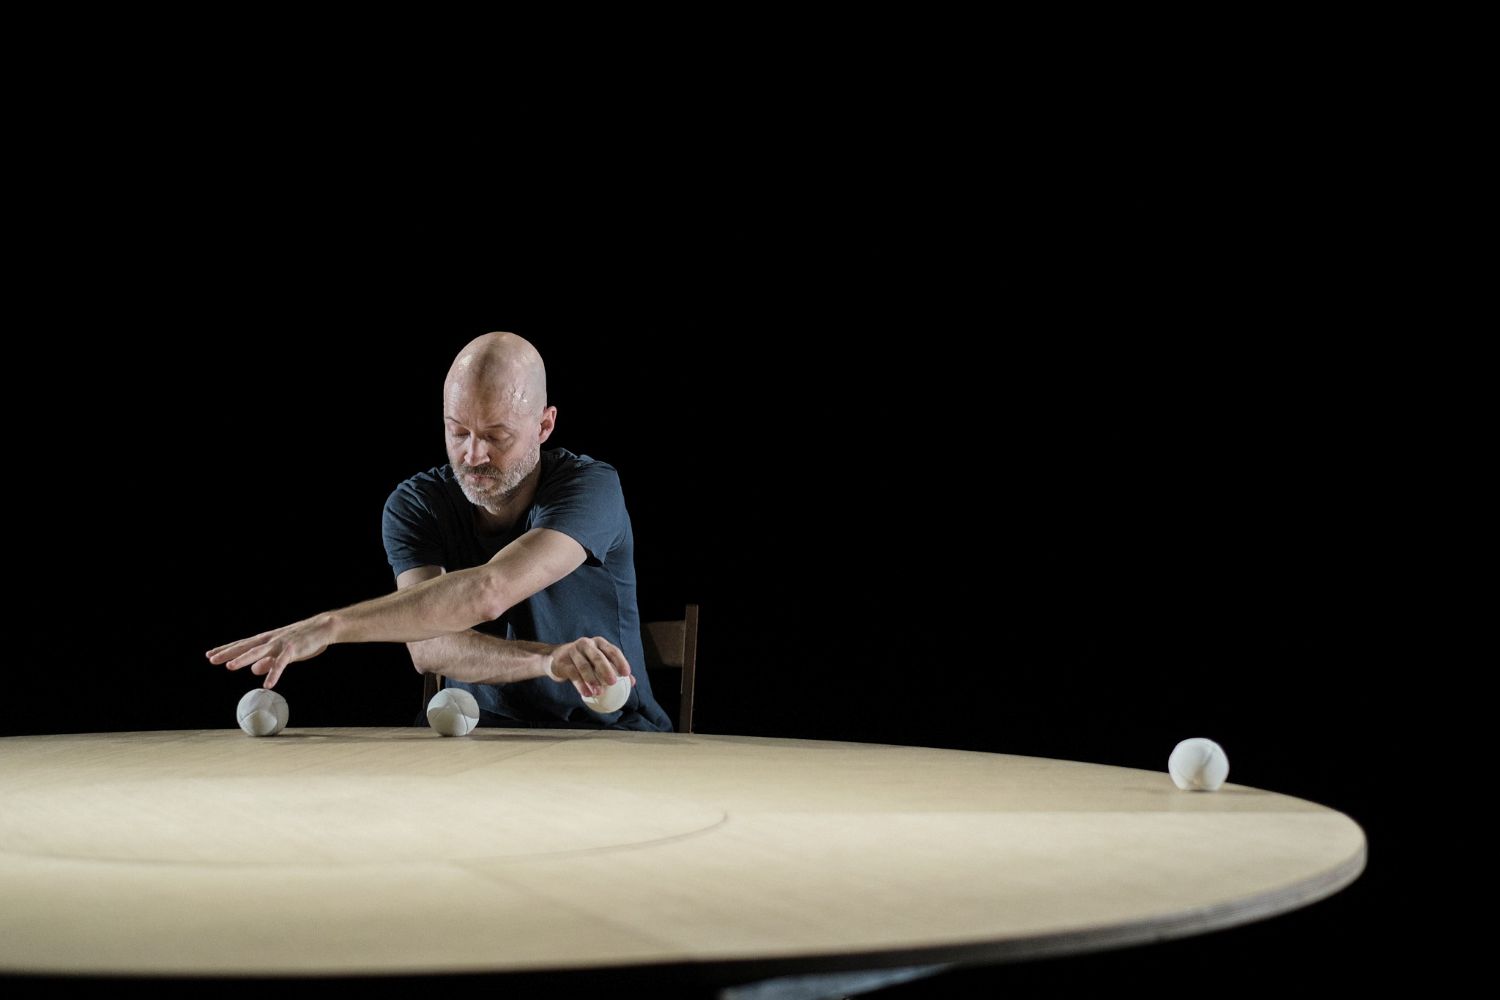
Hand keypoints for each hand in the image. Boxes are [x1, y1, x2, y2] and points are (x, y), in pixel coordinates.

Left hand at [206, 614, 334, 688]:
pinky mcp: (292, 650)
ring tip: (229, 667)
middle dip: (228, 653)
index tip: (210, 655)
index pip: (242, 644)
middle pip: (245, 647)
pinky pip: (281, 664)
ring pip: (258, 652)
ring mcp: (280, 644)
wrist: (323, 628)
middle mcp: (269, 640)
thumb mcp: (282, 652)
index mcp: (266, 639)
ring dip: (243, 659)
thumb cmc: (303, 640)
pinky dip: (274, 673)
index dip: (226, 649)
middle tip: (211, 659)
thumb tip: (253, 670)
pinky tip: (268, 685)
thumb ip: (267, 661)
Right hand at [545, 635, 634, 697]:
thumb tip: (632, 683)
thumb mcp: (598, 663)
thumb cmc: (584, 662)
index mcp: (599, 643)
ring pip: (584, 665)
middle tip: (612, 682)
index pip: (612, 650)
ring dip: (592, 680)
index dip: (620, 661)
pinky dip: (581, 685)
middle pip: (598, 656)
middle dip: (606, 669)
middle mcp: (586, 644)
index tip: (626, 673)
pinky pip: (573, 674)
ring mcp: (573, 651)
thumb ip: (614, 670)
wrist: (556, 660)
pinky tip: (587, 693)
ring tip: (599, 692)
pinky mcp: (563, 662)